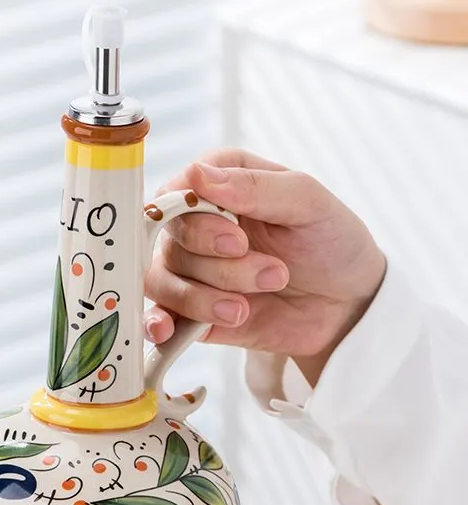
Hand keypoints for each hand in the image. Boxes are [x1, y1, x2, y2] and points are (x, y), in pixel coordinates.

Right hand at [145, 150, 386, 384]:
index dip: (197, 218)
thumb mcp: (309, 203)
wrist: (347, 305)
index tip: (237, 238)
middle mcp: (198, 225)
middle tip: (272, 273)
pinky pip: (159, 315)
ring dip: (205, 298)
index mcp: (220, 185)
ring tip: (245, 308)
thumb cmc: (331, 242)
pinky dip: (157, 323)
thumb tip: (196, 174)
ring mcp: (191, 270)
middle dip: (219, 264)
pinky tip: (166, 330)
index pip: (177, 192)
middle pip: (173, 240)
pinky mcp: (191, 311)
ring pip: (163, 280)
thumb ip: (254, 186)